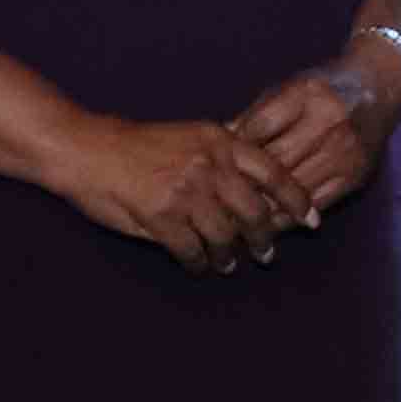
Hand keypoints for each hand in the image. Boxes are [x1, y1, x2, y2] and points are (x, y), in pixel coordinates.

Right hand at [57, 112, 305, 272]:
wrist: (88, 151)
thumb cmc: (139, 145)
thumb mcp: (189, 136)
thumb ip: (223, 156)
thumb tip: (259, 184)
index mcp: (219, 142)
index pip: (273, 172)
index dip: (297, 199)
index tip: (312, 219)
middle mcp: (209, 166)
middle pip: (254, 212)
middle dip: (264, 238)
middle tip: (267, 252)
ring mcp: (186, 193)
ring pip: (225, 237)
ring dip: (229, 256)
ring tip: (228, 263)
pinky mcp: (162, 217)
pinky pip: (192, 251)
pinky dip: (198, 263)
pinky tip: (197, 264)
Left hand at [224, 56, 387, 221]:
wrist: (376, 88)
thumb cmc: (322, 88)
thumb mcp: (287, 89)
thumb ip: (255, 116)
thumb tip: (220, 145)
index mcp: (305, 95)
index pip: (259, 128)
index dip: (233, 149)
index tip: (213, 166)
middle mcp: (328, 123)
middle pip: (276, 162)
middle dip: (245, 183)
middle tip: (217, 203)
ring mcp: (344, 153)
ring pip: (294, 188)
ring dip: (265, 206)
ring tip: (238, 220)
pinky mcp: (354, 176)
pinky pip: (316, 203)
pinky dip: (291, 216)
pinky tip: (271, 224)